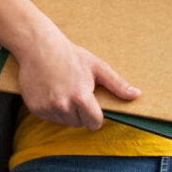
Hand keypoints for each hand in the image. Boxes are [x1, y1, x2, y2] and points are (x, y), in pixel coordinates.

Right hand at [15, 22, 137, 130]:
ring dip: (67, 112)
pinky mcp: (34, 108)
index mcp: (81, 98)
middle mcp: (63, 106)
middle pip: (79, 123)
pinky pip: (49, 117)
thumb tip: (136, 95)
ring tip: (64, 91)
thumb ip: (117, 84)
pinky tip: (52, 92)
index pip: (94, 123)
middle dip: (81, 112)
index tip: (93, 107)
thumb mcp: (98, 67)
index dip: (96, 117)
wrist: (39, 48)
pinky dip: (52, 109)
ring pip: (64, 121)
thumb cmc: (71, 56)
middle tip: (76, 92)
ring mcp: (47, 108)